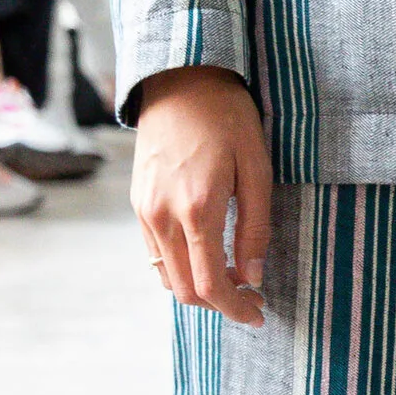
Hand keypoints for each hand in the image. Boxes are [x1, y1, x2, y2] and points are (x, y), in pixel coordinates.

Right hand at [133, 66, 273, 323]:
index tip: (258, 313)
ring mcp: (145, 212)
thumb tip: (253, 276)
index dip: (236, 308)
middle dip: (219, 303)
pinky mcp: (137, 204)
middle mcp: (163, 218)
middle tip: (251, 297)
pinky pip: (154, 253)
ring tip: (232, 278)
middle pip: (185, 290)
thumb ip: (255, 227)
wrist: (180, 81)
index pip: (211, 285)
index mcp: (197, 211)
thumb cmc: (228, 119)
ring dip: (198, 288)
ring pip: (166, 276)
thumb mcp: (257, 169)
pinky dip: (180, 267)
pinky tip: (206, 255)